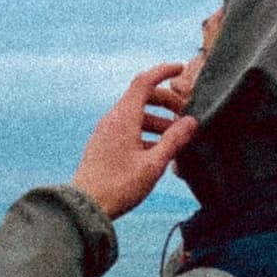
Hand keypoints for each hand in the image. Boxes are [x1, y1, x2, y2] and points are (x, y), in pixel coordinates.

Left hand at [73, 62, 198, 220]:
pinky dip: (145, 132)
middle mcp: (112, 119)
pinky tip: (158, 151)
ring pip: (135, 115)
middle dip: (166, 102)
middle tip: (185, 115)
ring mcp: (106, 132)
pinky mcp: (103, 145)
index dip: (163, 71)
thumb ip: (174, 140)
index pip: (144, 82)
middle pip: (142, 97)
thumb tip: (191, 121)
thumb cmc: (119, 186)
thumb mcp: (153, 164)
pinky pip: (127, 129)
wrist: (85, 207)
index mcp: (123, 118)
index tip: (180, 69)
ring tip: (175, 138)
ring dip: (157, 120)